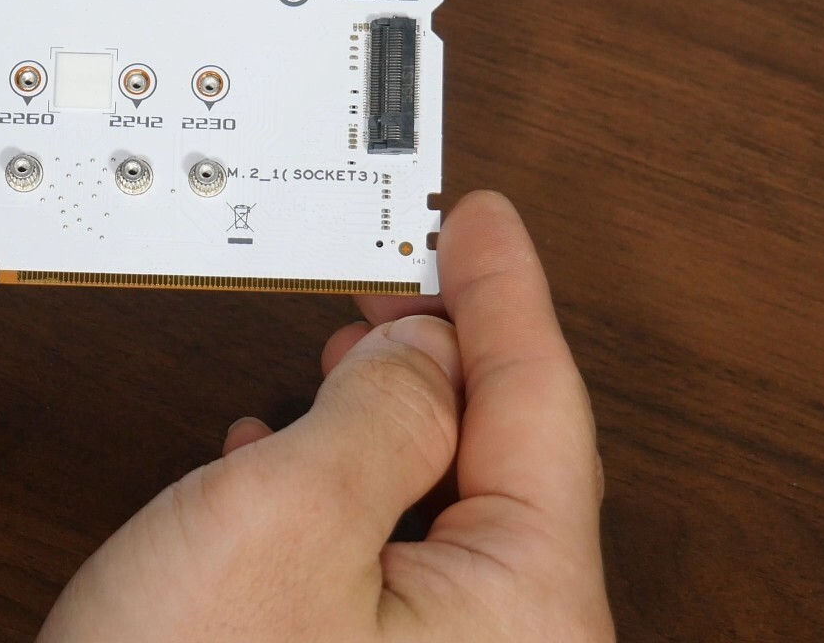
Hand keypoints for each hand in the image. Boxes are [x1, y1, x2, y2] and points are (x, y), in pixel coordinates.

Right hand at [40, 191, 612, 641]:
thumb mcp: (280, 516)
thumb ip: (378, 410)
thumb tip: (423, 350)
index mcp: (527, 617)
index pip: (543, 409)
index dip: (505, 292)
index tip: (482, 220)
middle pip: (506, 465)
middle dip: (451, 356)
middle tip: (414, 269)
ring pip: (444, 516)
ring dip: (390, 422)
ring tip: (353, 352)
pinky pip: (393, 570)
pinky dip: (348, 495)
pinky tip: (289, 457)